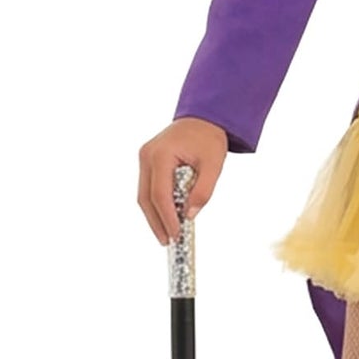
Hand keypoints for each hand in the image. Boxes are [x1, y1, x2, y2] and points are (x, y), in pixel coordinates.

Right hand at [138, 117, 230, 245]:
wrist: (203, 117)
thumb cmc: (208, 138)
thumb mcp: (214, 165)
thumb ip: (203, 191)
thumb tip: (190, 215)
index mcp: (161, 155)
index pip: (160, 194)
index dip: (166, 217)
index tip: (175, 234)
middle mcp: (147, 156)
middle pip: (146, 198)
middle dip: (156, 222)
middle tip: (167, 241)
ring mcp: (144, 158)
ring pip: (144, 195)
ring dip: (154, 216)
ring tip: (166, 233)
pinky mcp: (147, 161)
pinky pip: (148, 188)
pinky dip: (156, 204)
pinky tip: (165, 217)